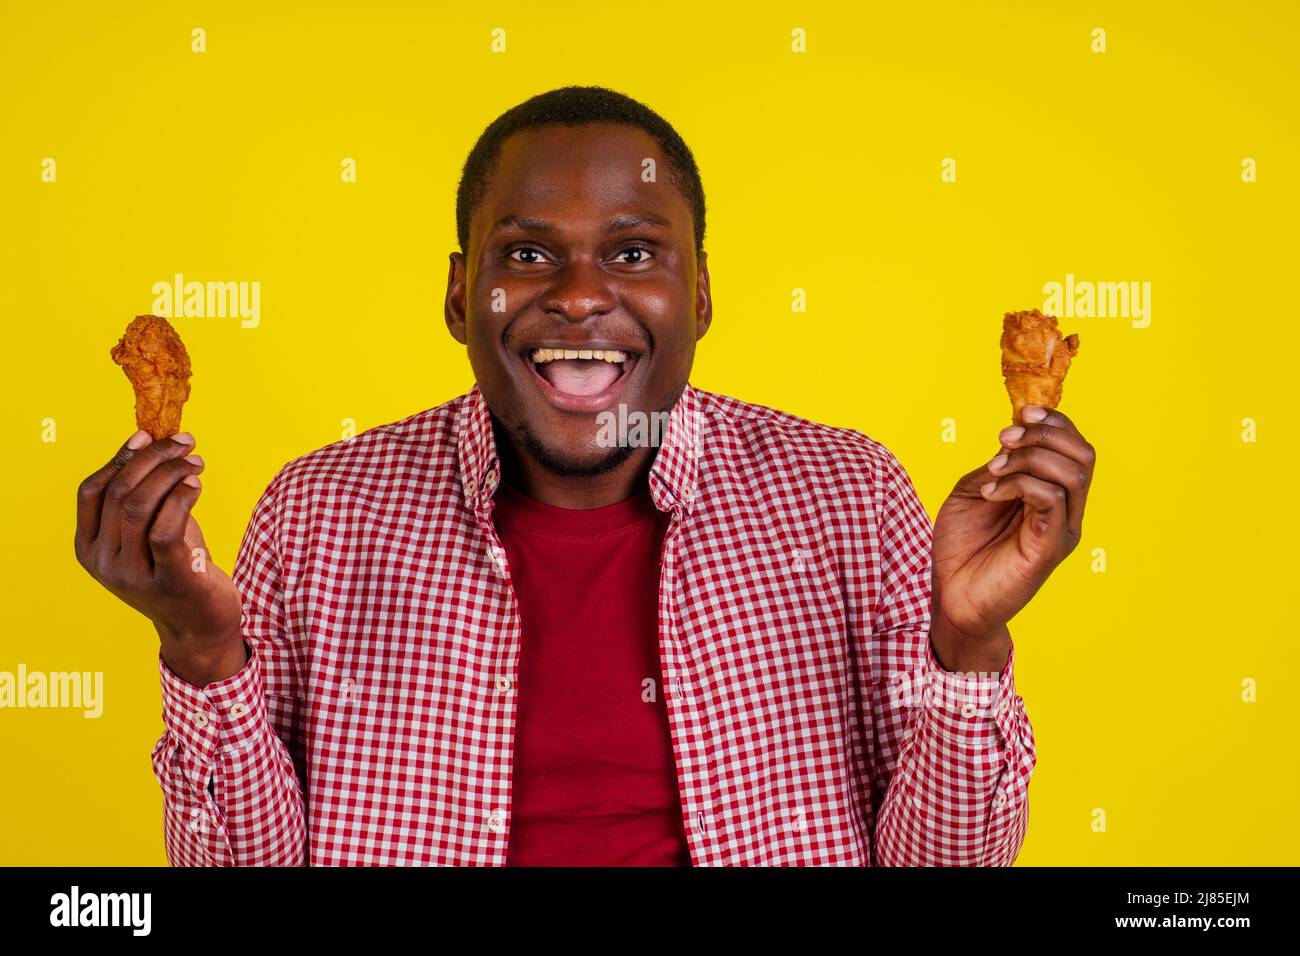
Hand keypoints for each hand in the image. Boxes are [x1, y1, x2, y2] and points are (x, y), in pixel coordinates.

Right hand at [74, 430, 245, 685]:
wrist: (201, 627)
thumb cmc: (178, 569)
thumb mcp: (151, 531)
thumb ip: (147, 495)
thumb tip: (154, 441)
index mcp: (89, 548)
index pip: (91, 491)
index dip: (119, 457)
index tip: (147, 434)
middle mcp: (104, 563)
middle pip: (118, 493)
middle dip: (153, 458)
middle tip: (185, 442)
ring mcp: (133, 576)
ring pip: (139, 506)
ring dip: (170, 473)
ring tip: (195, 462)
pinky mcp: (168, 582)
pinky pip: (165, 529)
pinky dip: (180, 499)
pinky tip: (195, 485)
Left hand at [930, 406, 1095, 670]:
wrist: (950, 599)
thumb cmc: (960, 548)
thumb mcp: (974, 491)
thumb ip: (1000, 464)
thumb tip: (1015, 433)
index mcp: (1050, 496)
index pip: (1073, 447)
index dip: (1054, 422)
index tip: (1022, 411)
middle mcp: (1065, 511)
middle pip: (1083, 454)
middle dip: (1045, 433)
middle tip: (1005, 438)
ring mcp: (1060, 530)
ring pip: (1071, 473)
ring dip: (1028, 459)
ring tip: (993, 471)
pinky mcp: (1049, 547)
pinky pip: (1051, 499)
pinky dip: (1019, 483)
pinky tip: (990, 492)